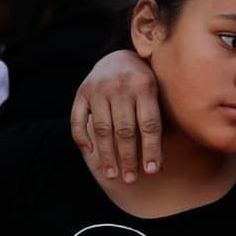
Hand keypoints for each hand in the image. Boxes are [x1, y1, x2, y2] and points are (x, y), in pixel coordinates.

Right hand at [70, 50, 162, 182]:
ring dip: (107, 155)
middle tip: (130, 179)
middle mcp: (120, 86)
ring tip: (112, 174)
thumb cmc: (144, 84)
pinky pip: (78, 119)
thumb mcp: (156, 95)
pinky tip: (90, 153)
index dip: (150, 149)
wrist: (118, 55)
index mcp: (145, 86)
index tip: (150, 171)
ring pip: (102, 128)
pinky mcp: (82, 91)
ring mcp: (98, 88)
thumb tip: (157, 167)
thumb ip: (157, 125)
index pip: (149, 124)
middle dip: (128, 157)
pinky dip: (82, 138)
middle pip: (125, 130)